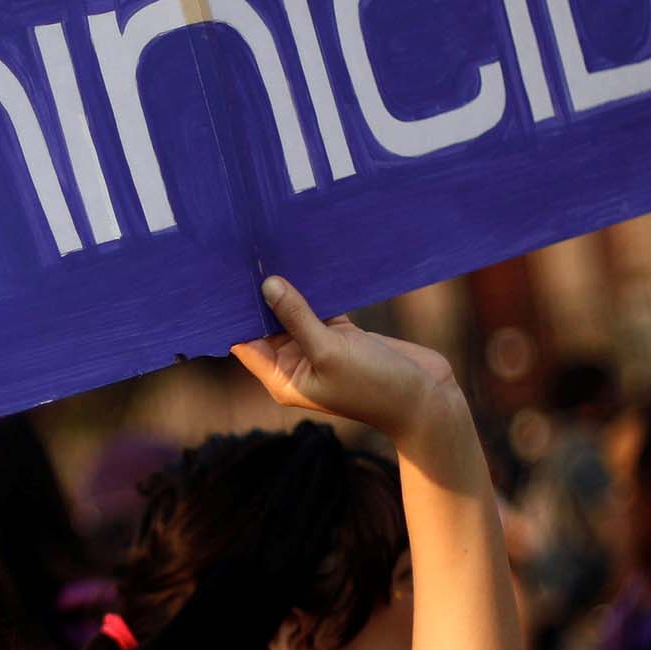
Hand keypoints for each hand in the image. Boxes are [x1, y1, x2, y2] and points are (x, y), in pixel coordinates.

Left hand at [232, 276, 458, 443]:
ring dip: (291, 287)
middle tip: (248, 254)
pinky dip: (317, 289)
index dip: (235, 314)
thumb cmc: (374, 387)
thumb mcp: (330, 351)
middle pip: (268, 323)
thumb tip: (268, 285)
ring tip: (273, 249)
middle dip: (261, 295)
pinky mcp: (343, 335)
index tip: (225, 280)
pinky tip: (308, 261)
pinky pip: (322, 306)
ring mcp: (320, 347)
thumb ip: (298, 317)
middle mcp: (296, 363)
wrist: (425, 400)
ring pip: (296, 311)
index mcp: (282, 377)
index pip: (245, 342)